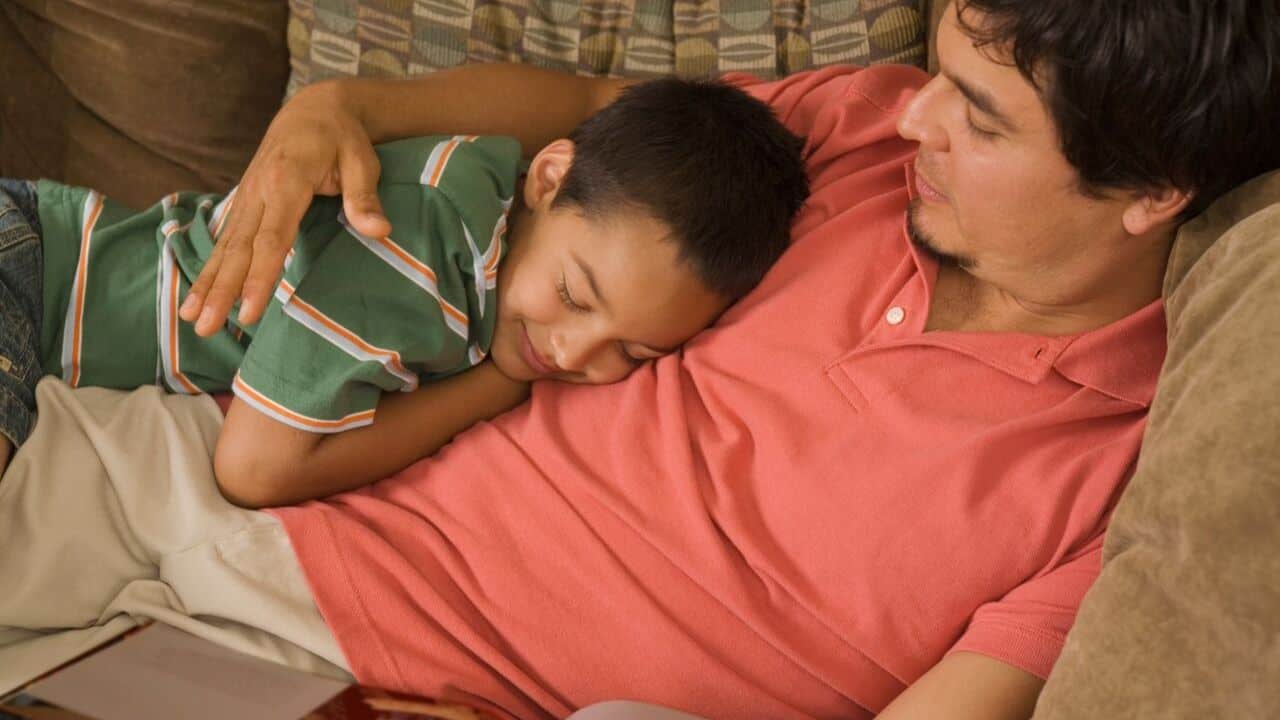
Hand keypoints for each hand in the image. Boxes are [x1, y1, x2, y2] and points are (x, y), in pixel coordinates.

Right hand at [178, 81, 392, 335]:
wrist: (313, 109)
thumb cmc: (343, 138)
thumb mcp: (361, 161)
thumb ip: (364, 197)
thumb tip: (380, 231)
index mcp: (286, 179)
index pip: (271, 237)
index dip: (259, 275)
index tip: (249, 310)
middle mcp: (258, 190)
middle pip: (238, 248)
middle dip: (221, 290)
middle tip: (207, 327)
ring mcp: (247, 196)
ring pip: (224, 247)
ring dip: (207, 284)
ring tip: (191, 319)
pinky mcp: (244, 202)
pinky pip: (224, 240)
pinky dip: (209, 269)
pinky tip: (198, 297)